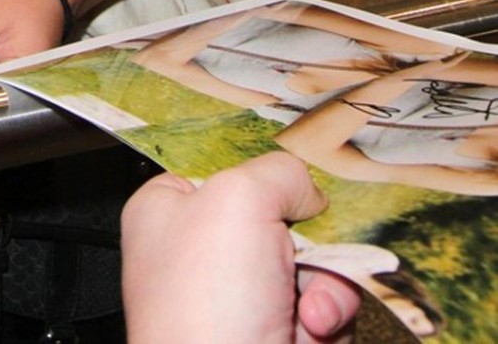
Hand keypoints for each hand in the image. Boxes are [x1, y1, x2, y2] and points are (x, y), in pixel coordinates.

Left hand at [120, 153, 360, 343]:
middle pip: (281, 222)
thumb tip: (308, 193)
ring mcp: (236, 303)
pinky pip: (323, 314)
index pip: (225, 169)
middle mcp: (199, 255)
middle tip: (302, 261)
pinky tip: (310, 336)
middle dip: (310, 244)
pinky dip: (328, 323)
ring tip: (309, 315)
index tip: (291, 190)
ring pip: (311, 269)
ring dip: (326, 288)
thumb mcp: (240, 199)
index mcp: (169, 210)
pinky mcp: (271, 338)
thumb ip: (280, 174)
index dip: (264, 179)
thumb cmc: (207, 307)